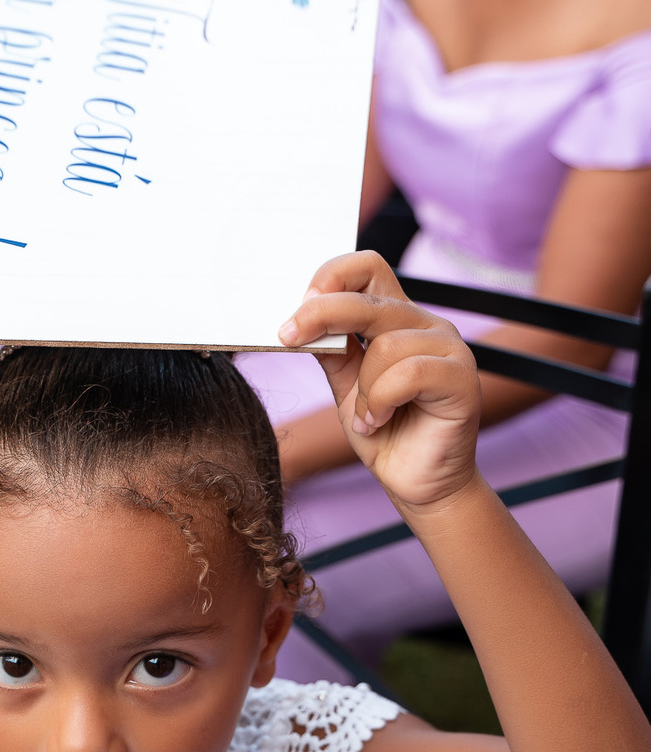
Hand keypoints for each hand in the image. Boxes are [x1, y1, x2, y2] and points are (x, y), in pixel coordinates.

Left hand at [278, 252, 481, 513]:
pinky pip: (408, 373)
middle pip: (369, 297)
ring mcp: (449, 348)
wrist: (416, 482)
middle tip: (287, 336)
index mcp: (397, 318)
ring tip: (368, 418)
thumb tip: (298, 319)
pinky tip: (381, 421)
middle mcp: (426, 324)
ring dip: (363, 389)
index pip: (367, 269)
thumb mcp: (345, 385)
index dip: (331, 277)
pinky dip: (382, 401)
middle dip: (321, 314)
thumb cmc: (382, 431)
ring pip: (385, 345)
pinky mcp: (463, 378)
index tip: (295, 312)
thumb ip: (331, 349)